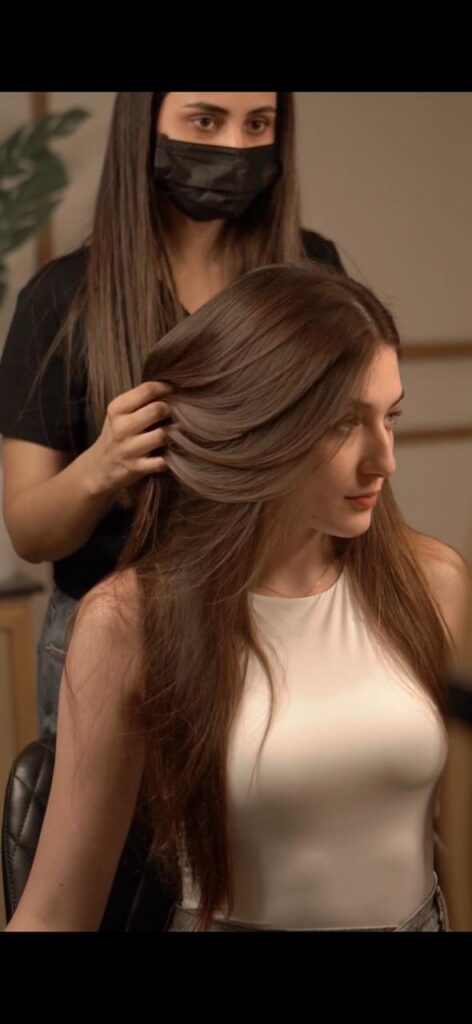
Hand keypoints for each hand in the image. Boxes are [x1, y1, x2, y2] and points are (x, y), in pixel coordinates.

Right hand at [87, 381, 170, 495]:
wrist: (100, 465)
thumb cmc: (118, 432)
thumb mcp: (121, 412)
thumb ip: (140, 399)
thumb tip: (170, 386)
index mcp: (117, 409)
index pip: (147, 390)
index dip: (166, 388)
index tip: (172, 391)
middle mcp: (121, 427)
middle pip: (157, 410)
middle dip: (170, 410)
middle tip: (173, 413)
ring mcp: (129, 449)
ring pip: (162, 435)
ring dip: (173, 433)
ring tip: (173, 432)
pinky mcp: (137, 467)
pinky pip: (161, 461)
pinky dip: (170, 456)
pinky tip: (170, 451)